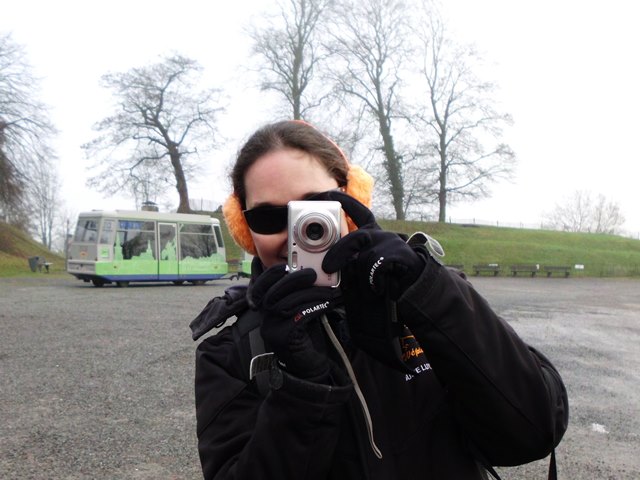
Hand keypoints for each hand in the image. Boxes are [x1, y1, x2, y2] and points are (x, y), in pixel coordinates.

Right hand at [248, 265, 340, 380]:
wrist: (309, 368)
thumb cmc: (306, 336)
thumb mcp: (298, 311)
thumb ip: (297, 295)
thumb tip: (311, 271)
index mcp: (266, 310)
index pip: (259, 288)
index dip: (269, 275)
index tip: (285, 265)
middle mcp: (265, 319)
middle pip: (271, 294)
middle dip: (292, 280)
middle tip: (312, 274)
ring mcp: (272, 330)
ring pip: (286, 305)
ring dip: (310, 294)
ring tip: (328, 292)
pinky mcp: (284, 339)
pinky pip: (298, 317)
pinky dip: (315, 307)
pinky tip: (327, 304)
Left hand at [320, 191, 425, 371]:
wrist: (413, 290)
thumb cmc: (384, 279)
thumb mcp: (362, 266)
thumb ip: (349, 259)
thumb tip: (329, 262)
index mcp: (371, 233)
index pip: (357, 211)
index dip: (343, 201)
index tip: (325, 194)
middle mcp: (380, 234)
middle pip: (354, 237)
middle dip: (338, 253)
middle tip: (328, 267)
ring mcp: (390, 242)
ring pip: (364, 257)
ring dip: (362, 278)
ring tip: (369, 288)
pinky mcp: (399, 253)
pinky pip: (376, 266)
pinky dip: (373, 281)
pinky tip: (379, 286)